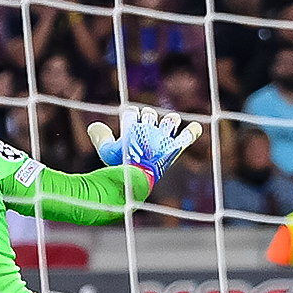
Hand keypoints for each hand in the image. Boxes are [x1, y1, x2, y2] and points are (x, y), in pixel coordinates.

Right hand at [88, 107, 202, 182]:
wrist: (135, 179)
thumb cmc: (118, 167)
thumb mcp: (106, 151)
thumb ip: (100, 137)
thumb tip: (95, 126)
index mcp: (131, 128)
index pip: (131, 113)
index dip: (131, 115)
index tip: (130, 119)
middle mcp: (148, 130)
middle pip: (150, 115)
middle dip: (148, 117)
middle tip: (146, 129)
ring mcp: (162, 138)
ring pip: (170, 121)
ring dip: (170, 121)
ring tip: (171, 122)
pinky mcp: (174, 148)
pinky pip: (187, 137)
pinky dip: (193, 131)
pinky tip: (197, 127)